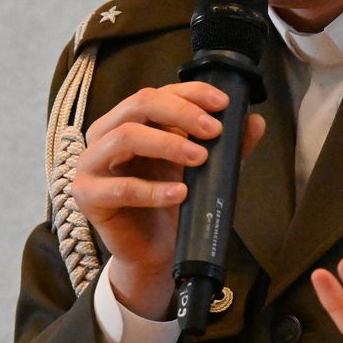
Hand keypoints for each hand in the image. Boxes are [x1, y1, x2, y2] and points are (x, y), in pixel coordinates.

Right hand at [70, 82, 264, 318]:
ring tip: (201, 158)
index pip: (158, 93)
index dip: (191, 93)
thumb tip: (255, 121)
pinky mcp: (87, 196)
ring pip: (125, 136)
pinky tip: (180, 193)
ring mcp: (91, 164)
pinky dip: (154, 190)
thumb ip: (228, 146)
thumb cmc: (172, 201)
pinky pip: (120, 188)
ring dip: (167, 144)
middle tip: (214, 130)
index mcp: (130, 120)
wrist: (154, 250)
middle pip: (139, 104)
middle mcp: (106, 134)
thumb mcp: (204, 169)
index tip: (223, 104)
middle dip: (181, 113)